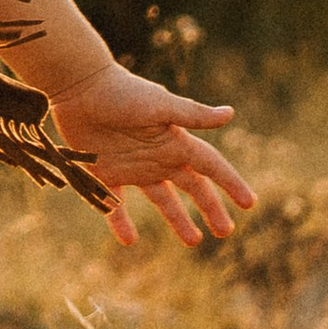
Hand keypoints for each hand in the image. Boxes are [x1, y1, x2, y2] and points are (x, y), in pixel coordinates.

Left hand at [45, 64, 257, 251]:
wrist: (78, 87)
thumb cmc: (121, 93)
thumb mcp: (160, 106)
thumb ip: (193, 114)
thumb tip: (230, 113)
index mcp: (174, 141)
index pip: (210, 166)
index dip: (230, 183)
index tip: (249, 203)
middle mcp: (158, 156)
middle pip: (192, 187)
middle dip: (210, 208)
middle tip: (225, 232)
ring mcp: (132, 166)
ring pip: (162, 199)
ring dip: (177, 219)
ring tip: (193, 241)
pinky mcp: (105, 172)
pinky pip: (115, 203)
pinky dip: (120, 221)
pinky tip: (129, 240)